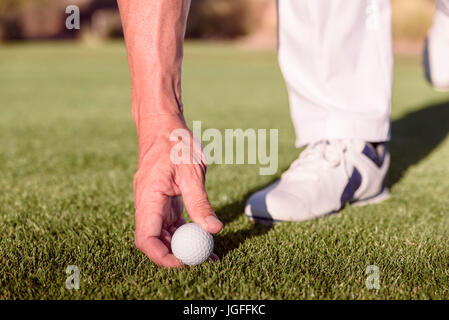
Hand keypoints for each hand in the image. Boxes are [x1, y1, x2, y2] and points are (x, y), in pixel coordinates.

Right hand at [133, 115, 222, 266]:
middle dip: (176, 254)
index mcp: (148, 198)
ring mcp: (154, 202)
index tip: (184, 263)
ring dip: (182, 244)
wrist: (163, 125)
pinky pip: (170, 222)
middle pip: (155, 240)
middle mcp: (146, 204)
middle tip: (202, 260)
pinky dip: (185, 232)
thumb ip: (200, 202)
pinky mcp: (163, 200)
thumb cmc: (175, 142)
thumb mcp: (191, 171)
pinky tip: (202, 236)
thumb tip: (214, 229)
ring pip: (164, 233)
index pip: (146, 238)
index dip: (162, 256)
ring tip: (208, 253)